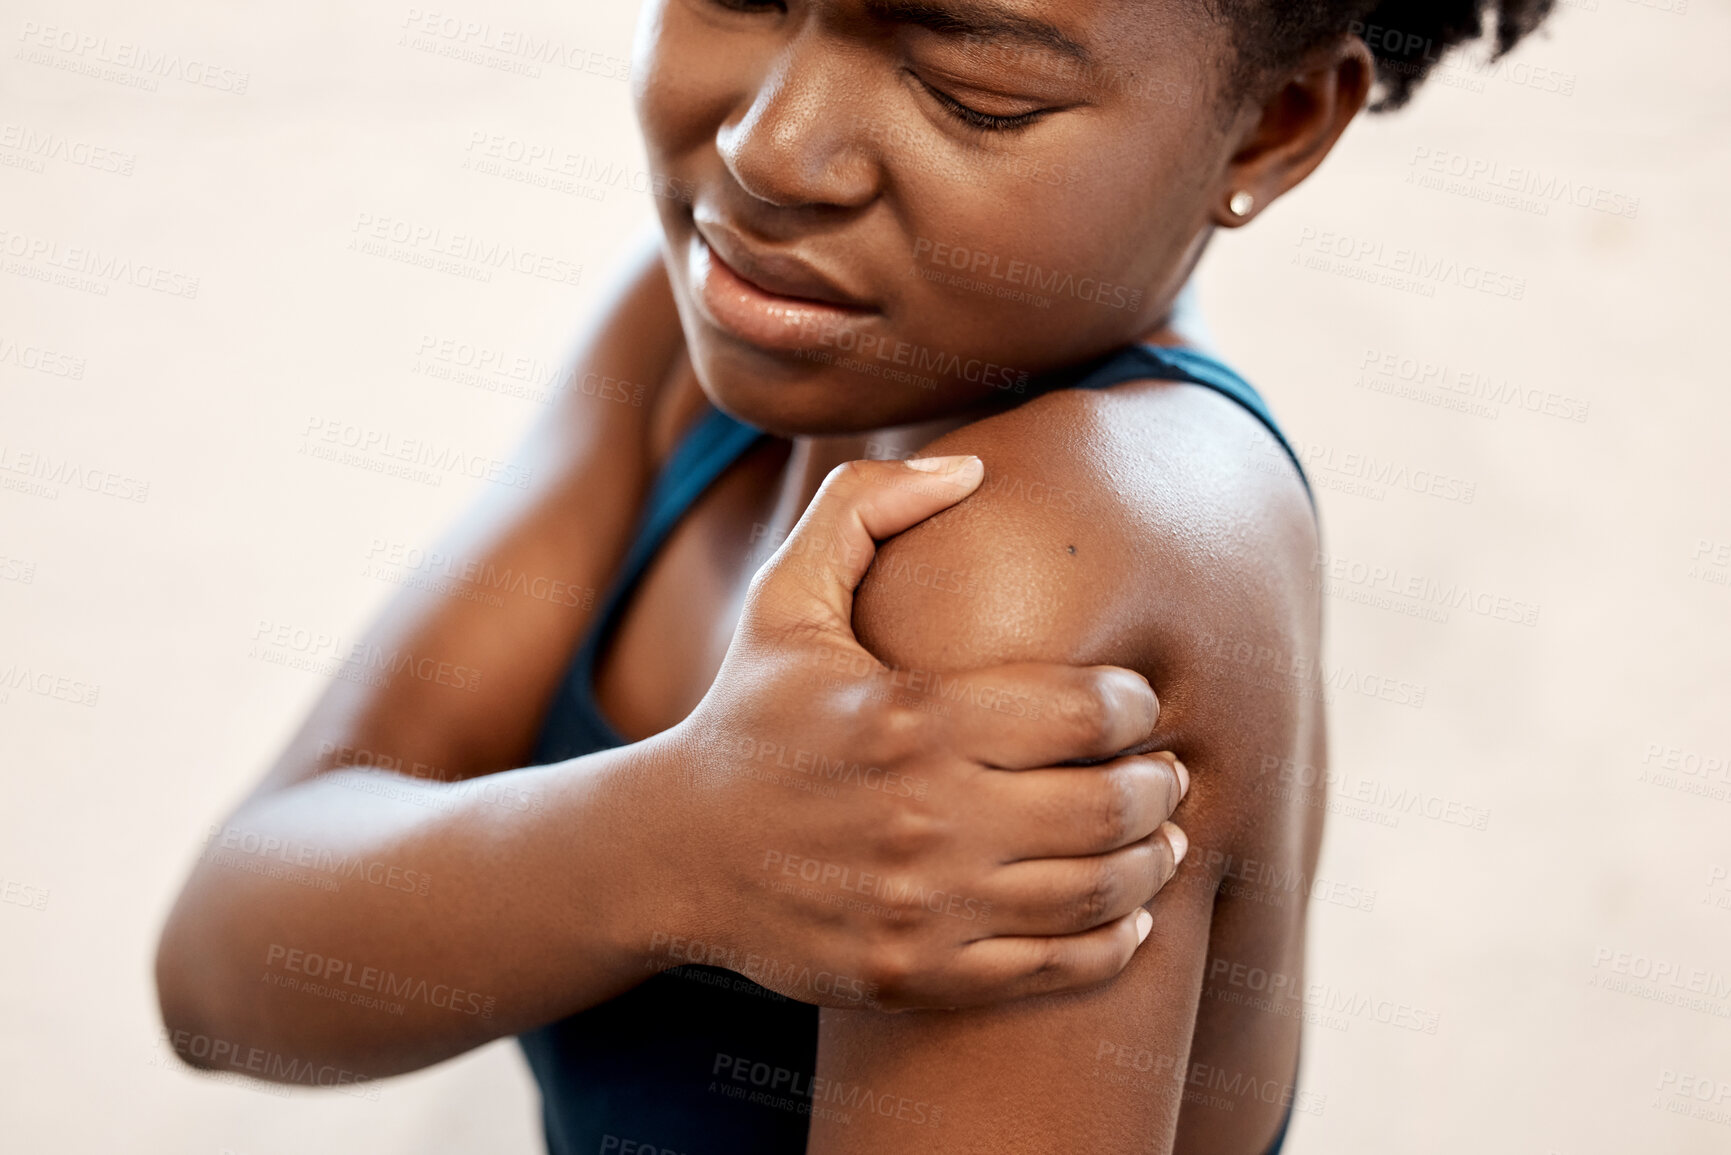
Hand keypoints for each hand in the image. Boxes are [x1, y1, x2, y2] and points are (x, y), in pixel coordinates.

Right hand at [651, 454, 1188, 1010]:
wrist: (670, 853)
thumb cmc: (748, 713)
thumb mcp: (785, 595)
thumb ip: (867, 508)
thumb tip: (972, 464)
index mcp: (908, 715)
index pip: (1086, 711)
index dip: (1137, 705)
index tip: (1135, 705)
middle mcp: (922, 814)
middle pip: (1109, 804)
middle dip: (1161, 784)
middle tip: (1166, 771)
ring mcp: (921, 903)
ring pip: (1096, 891)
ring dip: (1154, 860)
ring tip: (1162, 835)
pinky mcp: (916, 972)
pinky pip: (1055, 967)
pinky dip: (1116, 941)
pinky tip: (1129, 913)